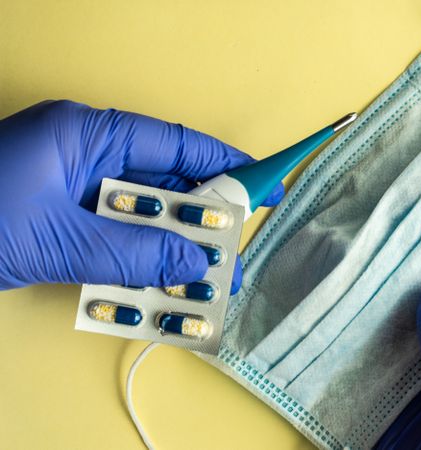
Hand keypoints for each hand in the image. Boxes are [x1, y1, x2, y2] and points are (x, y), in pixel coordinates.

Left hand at [0, 100, 283, 290]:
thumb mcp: (59, 240)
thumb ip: (133, 252)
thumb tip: (194, 264)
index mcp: (86, 133)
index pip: (173, 142)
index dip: (223, 163)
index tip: (261, 185)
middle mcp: (83, 154)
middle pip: (161, 182)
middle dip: (198, 219)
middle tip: (232, 251)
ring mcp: (70, 187)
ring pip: (139, 215)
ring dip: (166, 249)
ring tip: (200, 280)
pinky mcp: (59, 218)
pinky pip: (112, 237)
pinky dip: (133, 261)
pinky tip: (153, 288)